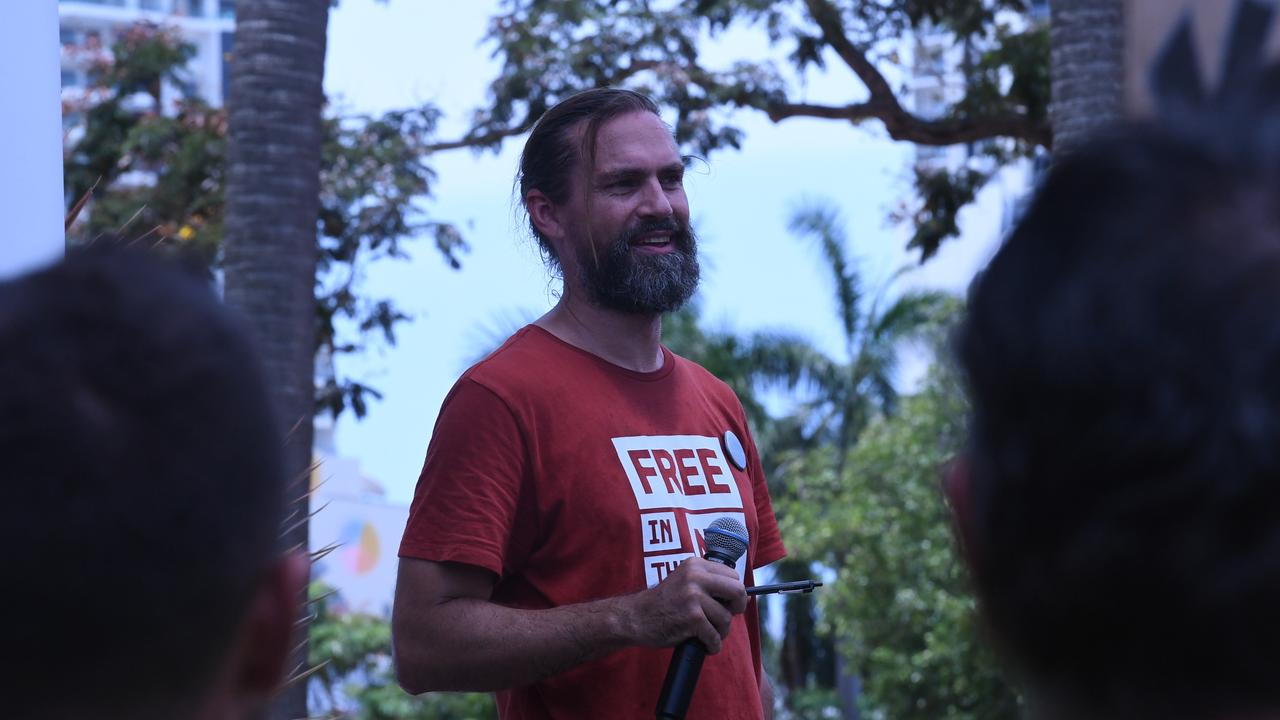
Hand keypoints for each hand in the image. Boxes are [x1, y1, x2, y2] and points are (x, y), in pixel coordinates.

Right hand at [624, 557, 747, 653]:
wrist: (636, 617)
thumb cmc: (664, 603)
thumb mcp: (686, 583)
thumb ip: (711, 584)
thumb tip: (746, 596)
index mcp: (695, 565)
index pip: (733, 576)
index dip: (734, 592)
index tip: (727, 603)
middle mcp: (695, 577)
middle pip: (738, 591)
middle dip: (736, 608)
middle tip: (725, 618)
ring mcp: (693, 597)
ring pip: (726, 618)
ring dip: (720, 632)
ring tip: (706, 633)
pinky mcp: (692, 618)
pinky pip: (714, 636)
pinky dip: (712, 645)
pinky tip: (704, 644)